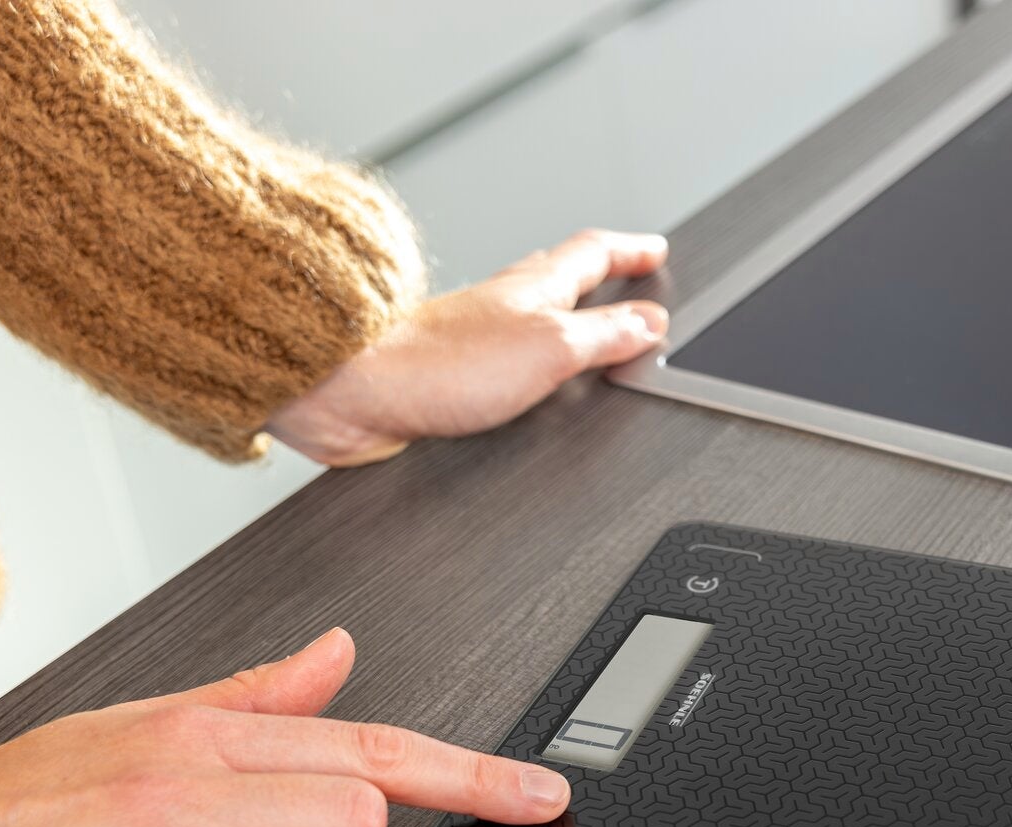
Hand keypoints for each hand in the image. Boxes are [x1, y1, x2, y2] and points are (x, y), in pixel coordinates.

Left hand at [266, 229, 670, 465]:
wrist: (355, 392)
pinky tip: (524, 377)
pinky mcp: (450, 372)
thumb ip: (604, 335)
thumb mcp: (550, 348)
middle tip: (626, 274)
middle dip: (598, 273)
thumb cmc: (440, 364)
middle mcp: (502, 304)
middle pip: (560, 274)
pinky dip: (527, 354)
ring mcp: (473, 336)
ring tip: (584, 323)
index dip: (630, 252)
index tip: (655, 250)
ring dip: (563, 313)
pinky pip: (503, 352)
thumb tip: (650, 323)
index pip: (593, 255)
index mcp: (533, 288)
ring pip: (530, 311)